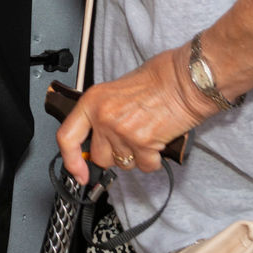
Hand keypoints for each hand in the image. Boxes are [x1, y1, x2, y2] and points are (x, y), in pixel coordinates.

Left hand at [55, 50, 211, 183]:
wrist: (185, 79)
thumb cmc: (159, 79)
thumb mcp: (117, 90)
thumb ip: (103, 113)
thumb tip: (98, 136)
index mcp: (93, 101)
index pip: (67, 137)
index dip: (71, 160)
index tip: (78, 172)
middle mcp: (104, 117)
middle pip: (100, 157)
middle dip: (115, 155)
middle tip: (130, 139)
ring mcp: (122, 131)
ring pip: (124, 164)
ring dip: (136, 156)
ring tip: (147, 133)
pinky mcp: (143, 143)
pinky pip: (145, 166)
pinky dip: (153, 159)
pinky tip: (158, 141)